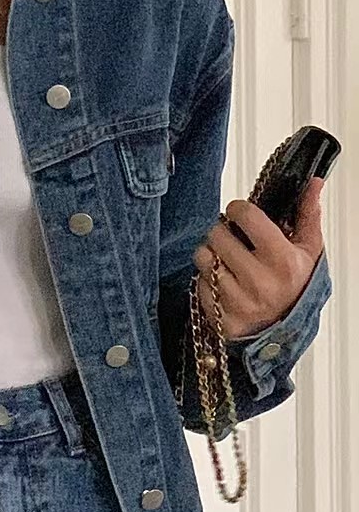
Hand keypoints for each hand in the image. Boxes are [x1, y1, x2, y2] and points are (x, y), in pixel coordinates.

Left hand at [192, 176, 325, 338]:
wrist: (286, 328)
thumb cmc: (296, 286)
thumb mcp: (308, 250)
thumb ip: (307, 215)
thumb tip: (313, 184)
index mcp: (282, 260)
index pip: (247, 217)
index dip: (239, 209)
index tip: (238, 211)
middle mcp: (259, 282)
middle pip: (218, 235)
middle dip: (222, 231)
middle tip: (231, 237)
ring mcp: (237, 302)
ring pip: (203, 258)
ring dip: (210, 254)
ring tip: (225, 259)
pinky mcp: (220, 317)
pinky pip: (198, 285)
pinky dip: (205, 280)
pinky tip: (222, 281)